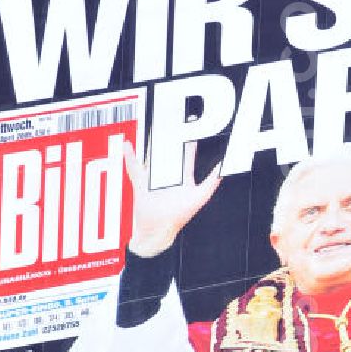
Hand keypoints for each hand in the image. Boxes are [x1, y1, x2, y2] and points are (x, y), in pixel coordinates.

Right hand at [123, 139, 220, 256]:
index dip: (190, 143)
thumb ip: (211, 183)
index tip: (191, 129)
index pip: (188, 156)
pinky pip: (134, 167)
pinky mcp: (141, 183)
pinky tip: (127, 145)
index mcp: (183, 178)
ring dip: (152, 144)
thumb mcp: (199, 198)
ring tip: (153, 129)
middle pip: (169, 152)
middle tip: (172, 121)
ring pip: (152, 156)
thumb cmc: (179, 216)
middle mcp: (169, 177)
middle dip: (171, 138)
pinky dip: (130, 156)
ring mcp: (154, 179)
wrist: (158, 230)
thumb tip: (223, 168)